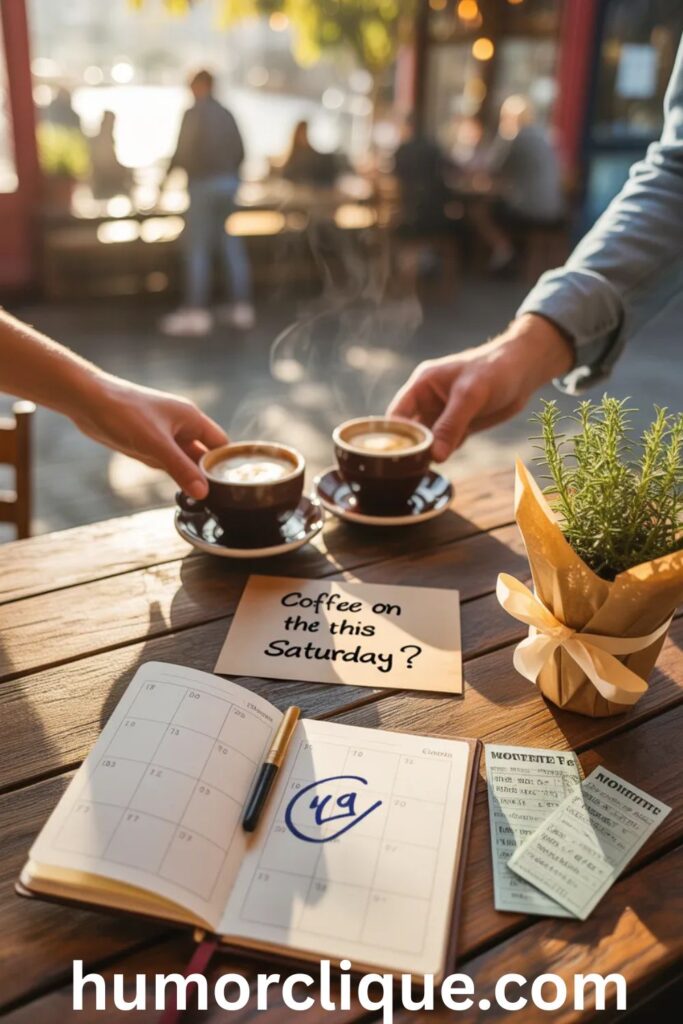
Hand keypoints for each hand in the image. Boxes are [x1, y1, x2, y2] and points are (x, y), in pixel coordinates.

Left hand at [71, 377, 227, 498]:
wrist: (88, 401)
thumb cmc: (124, 412)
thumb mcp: (156, 445)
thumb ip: (181, 469)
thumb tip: (204, 492)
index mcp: (192, 419)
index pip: (221, 444)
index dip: (226, 464)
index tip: (230, 486)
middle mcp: (182, 427)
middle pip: (204, 455)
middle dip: (205, 474)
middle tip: (214, 500)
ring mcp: (165, 435)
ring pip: (184, 461)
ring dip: (185, 475)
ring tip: (196, 499)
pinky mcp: (149, 443)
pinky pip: (166, 462)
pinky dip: (168, 472)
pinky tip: (171, 484)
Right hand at [387, 314, 573, 460]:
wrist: (525, 370)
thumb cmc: (495, 370)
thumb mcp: (470, 396)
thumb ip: (450, 425)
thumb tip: (434, 456)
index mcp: (421, 385)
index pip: (396, 415)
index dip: (391, 437)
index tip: (390, 460)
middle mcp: (428, 401)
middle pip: (408, 431)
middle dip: (408, 450)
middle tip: (405, 473)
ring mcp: (443, 415)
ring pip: (426, 441)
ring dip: (425, 456)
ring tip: (417, 476)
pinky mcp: (459, 426)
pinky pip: (444, 445)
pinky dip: (442, 456)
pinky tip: (437, 468)